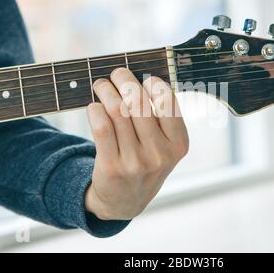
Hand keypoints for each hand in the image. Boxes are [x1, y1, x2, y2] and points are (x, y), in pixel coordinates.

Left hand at [85, 68, 188, 219]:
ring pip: (117, 111)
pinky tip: (94, 106)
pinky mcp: (112, 167)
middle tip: (116, 73)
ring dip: (106, 90)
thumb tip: (140, 77)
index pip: (167, 101)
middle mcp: (160, 154)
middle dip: (124, 79)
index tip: (143, 78)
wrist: (126, 200)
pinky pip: (101, 127)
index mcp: (179, 144)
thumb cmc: (146, 161)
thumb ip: (161, 117)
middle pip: (138, 102)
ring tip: (101, 85)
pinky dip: (95, 110)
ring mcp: (136, 162)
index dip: (152, 83)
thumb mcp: (165, 145)